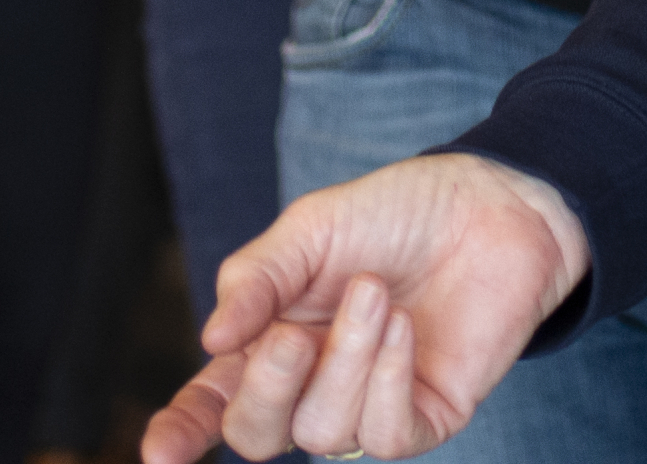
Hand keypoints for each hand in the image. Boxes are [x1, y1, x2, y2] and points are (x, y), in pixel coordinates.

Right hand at [141, 157, 588, 462]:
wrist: (487, 206)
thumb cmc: (394, 214)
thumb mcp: (312, 229)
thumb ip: (257, 279)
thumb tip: (210, 340)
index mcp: (268, 340)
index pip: (212, 403)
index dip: (181, 431)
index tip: (159, 451)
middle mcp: (311, 384)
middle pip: (255, 434)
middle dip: (267, 390)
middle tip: (292, 335)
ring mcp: (366, 406)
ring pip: (322, 432)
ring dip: (346, 358)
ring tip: (378, 292)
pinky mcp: (422, 418)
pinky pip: (383, 435)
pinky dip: (387, 379)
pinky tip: (404, 328)